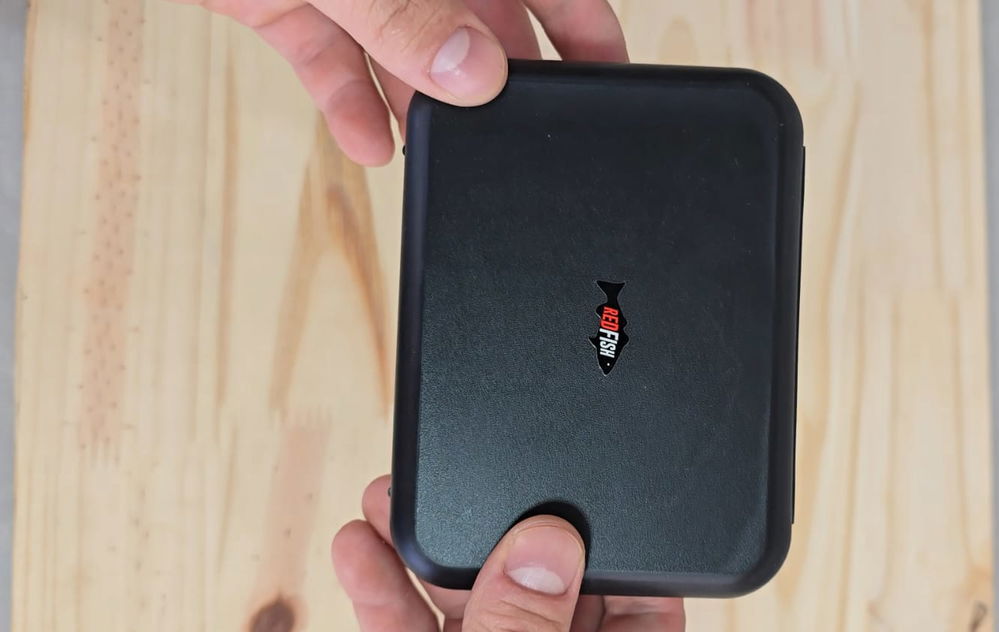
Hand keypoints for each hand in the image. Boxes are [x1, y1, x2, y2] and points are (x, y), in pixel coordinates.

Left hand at [179, 0, 628, 164]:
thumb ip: (409, 10)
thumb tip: (474, 69)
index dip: (582, 26)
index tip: (605, 82)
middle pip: (480, 20)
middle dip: (498, 80)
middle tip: (519, 138)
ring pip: (410, 50)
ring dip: (426, 104)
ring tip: (449, 153)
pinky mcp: (295, 3)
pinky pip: (337, 62)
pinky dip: (351, 104)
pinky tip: (373, 145)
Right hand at [332, 476, 685, 631]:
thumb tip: (544, 550)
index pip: (640, 620)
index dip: (623, 550)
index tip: (597, 485)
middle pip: (544, 594)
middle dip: (505, 526)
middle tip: (477, 467)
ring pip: (468, 605)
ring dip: (431, 544)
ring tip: (400, 489)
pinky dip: (380, 591)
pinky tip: (361, 544)